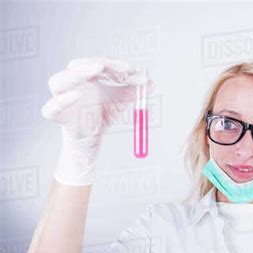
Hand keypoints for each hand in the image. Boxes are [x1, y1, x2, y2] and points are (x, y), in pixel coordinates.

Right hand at [41, 57, 155, 185]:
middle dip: (98, 63)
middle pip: (77, 66)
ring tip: (98, 69)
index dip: (114, 64)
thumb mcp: (120, 101)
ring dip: (78, 73)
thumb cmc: (101, 115)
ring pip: (59, 81)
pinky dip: (62, 101)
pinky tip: (76, 96)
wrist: (92, 140)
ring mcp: (61, 98)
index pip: (97, 63)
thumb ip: (133, 91)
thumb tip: (151, 83)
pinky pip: (52, 108)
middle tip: (118, 67)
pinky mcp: (56, 116)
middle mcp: (70, 83)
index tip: (132, 70)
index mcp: (85, 76)